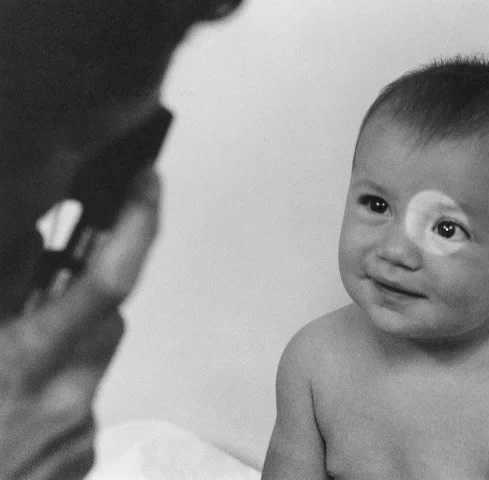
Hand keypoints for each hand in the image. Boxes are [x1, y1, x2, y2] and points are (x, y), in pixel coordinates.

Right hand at [0, 170, 160, 478]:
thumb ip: (1, 286)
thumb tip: (32, 243)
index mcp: (26, 361)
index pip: (108, 280)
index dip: (138, 223)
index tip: (148, 184)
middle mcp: (67, 398)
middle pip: (111, 321)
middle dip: (86, 301)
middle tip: (43, 298)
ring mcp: (78, 433)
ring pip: (95, 363)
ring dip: (67, 349)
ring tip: (10, 369)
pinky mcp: (81, 457)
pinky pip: (84, 405)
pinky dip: (60, 392)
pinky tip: (16, 411)